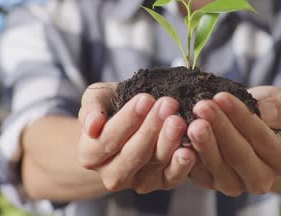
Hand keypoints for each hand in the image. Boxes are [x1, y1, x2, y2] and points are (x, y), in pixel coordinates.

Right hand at [77, 83, 195, 192]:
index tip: (145, 98)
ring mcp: (138, 182)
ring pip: (155, 164)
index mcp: (91, 155)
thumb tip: (93, 126)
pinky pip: (173, 177)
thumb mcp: (97, 99)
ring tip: (179, 120)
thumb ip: (92, 108)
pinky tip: (189, 149)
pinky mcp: (162, 183)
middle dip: (152, 128)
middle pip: (133, 154)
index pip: (108, 139)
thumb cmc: (113, 108)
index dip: (127, 119)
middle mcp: (112, 174)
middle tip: (168, 104)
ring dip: (169, 141)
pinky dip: (182, 164)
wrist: (131, 123)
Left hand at [187, 87, 280, 195]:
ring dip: (202, 143)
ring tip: (190, 120)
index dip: (242, 117)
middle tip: (201, 106)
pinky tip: (179, 134)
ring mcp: (234, 184)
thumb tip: (267, 112)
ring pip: (217, 166)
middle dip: (219, 129)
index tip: (222, 96)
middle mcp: (261, 178)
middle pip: (239, 156)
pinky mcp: (210, 182)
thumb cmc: (269, 111)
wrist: (249, 126)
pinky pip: (198, 172)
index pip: (262, 138)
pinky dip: (187, 154)